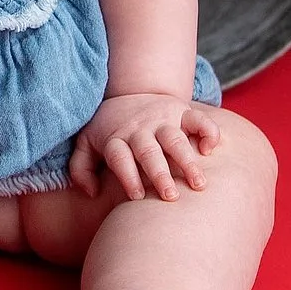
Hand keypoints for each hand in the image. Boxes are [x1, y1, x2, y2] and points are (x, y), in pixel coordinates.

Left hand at [70, 91, 221, 201]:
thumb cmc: (108, 128)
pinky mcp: (181, 112)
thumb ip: (81, 168)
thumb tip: (92, 192)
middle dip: (160, 174)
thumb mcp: (86, 143)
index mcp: (116, 138)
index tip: (138, 196)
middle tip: (170, 197)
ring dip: (187, 161)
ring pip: (175, 140)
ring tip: (198, 184)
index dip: (127, 175)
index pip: (120, 157)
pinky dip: (207, 131)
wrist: (130, 93)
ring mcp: (162, 120)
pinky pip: (198, 119)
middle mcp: (140, 130)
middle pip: (149, 152)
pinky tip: (209, 149)